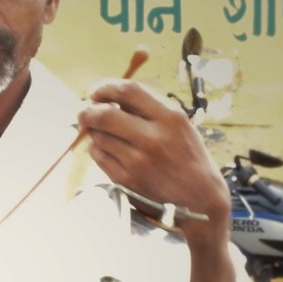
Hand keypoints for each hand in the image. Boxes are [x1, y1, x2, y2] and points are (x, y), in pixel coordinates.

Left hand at [79, 78, 231, 247]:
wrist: (198, 194)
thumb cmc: (185, 153)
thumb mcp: (177, 123)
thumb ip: (147, 108)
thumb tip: (106, 96)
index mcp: (170, 118)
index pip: (128, 91)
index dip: (106, 87)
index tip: (96, 93)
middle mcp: (153, 139)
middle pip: (105, 115)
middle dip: (88, 111)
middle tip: (84, 113)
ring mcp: (138, 161)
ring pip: (99, 137)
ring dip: (94, 132)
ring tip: (102, 133)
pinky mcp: (127, 180)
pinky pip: (99, 157)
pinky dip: (97, 149)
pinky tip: (107, 149)